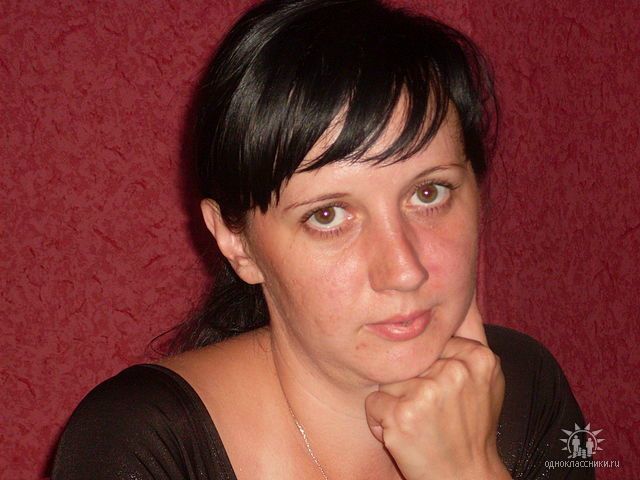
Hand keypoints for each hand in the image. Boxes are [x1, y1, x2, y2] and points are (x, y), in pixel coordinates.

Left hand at [364, 299, 508, 479]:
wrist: (465, 477)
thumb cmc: (470, 428)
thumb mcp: (486, 379)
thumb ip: (471, 339)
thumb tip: (459, 296)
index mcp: (478, 357)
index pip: (431, 343)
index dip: (429, 370)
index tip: (445, 395)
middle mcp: (455, 371)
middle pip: (409, 360)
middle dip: (412, 385)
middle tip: (433, 413)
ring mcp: (428, 392)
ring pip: (389, 380)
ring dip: (395, 403)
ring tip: (420, 423)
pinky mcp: (403, 413)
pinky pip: (374, 403)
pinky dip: (381, 421)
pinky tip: (405, 434)